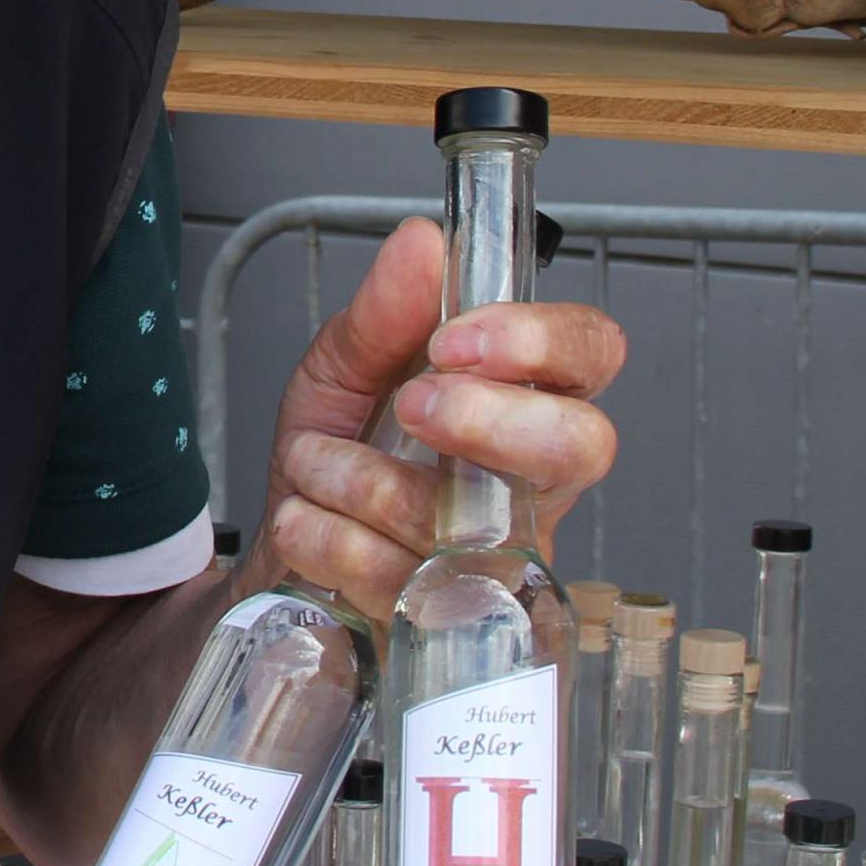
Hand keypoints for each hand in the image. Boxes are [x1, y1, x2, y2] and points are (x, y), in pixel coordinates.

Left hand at [259, 217, 622, 621]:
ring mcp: (498, 560)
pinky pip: (410, 584)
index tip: (453, 339)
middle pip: (584, 446)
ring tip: (314, 462)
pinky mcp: (451, 622)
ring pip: (480, 523)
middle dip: (495, 419)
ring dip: (369, 480)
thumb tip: (425, 243)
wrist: (274, 560)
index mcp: (521, 402)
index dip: (539, 341)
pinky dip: (335, 540)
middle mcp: (529, 484)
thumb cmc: (334, 463)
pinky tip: (307, 521)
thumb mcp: (341, 370)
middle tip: (414, 406)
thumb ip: (380, 313)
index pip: (591, 355)